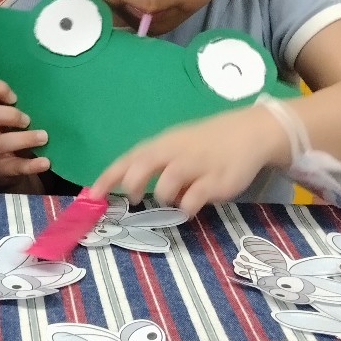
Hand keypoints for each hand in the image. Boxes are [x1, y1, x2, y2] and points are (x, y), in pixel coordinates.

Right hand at [0, 78, 49, 188]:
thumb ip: (14, 102)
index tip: (15, 97)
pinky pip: (15, 166)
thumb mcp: (5, 115)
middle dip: (9, 115)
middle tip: (28, 120)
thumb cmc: (6, 131)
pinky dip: (31, 164)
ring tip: (44, 137)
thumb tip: (44, 83)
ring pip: (1, 143)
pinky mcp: (0, 168)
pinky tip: (45, 162)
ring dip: (25, 139)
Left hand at [92, 106, 287, 215]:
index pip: (128, 159)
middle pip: (143, 165)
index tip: (91, 196)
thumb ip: (154, 165)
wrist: (249, 133)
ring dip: (163, 197)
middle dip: (131, 184)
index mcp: (162, 144)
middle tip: (132, 199)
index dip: (108, 177)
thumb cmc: (205, 142)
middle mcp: (175, 152)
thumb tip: (131, 189)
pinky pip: (194, 198)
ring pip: (167, 184)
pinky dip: (186, 207)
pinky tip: (190, 207)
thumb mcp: (176, 146)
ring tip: (173, 200)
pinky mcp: (217, 181)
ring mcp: (196, 165)